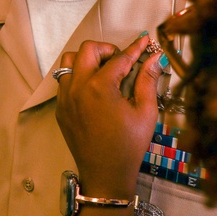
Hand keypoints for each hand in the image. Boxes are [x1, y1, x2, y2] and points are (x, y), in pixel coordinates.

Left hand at [55, 35, 162, 198]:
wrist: (105, 174)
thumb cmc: (129, 145)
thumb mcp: (145, 112)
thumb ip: (148, 81)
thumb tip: (156, 58)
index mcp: (100, 87)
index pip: (119, 58)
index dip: (135, 48)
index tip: (144, 41)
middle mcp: (78, 87)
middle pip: (87, 49)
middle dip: (107, 49)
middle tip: (121, 61)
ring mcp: (65, 97)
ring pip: (68, 62)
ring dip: (86, 59)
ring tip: (103, 71)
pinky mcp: (60, 108)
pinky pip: (64, 80)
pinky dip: (77, 76)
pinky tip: (93, 88)